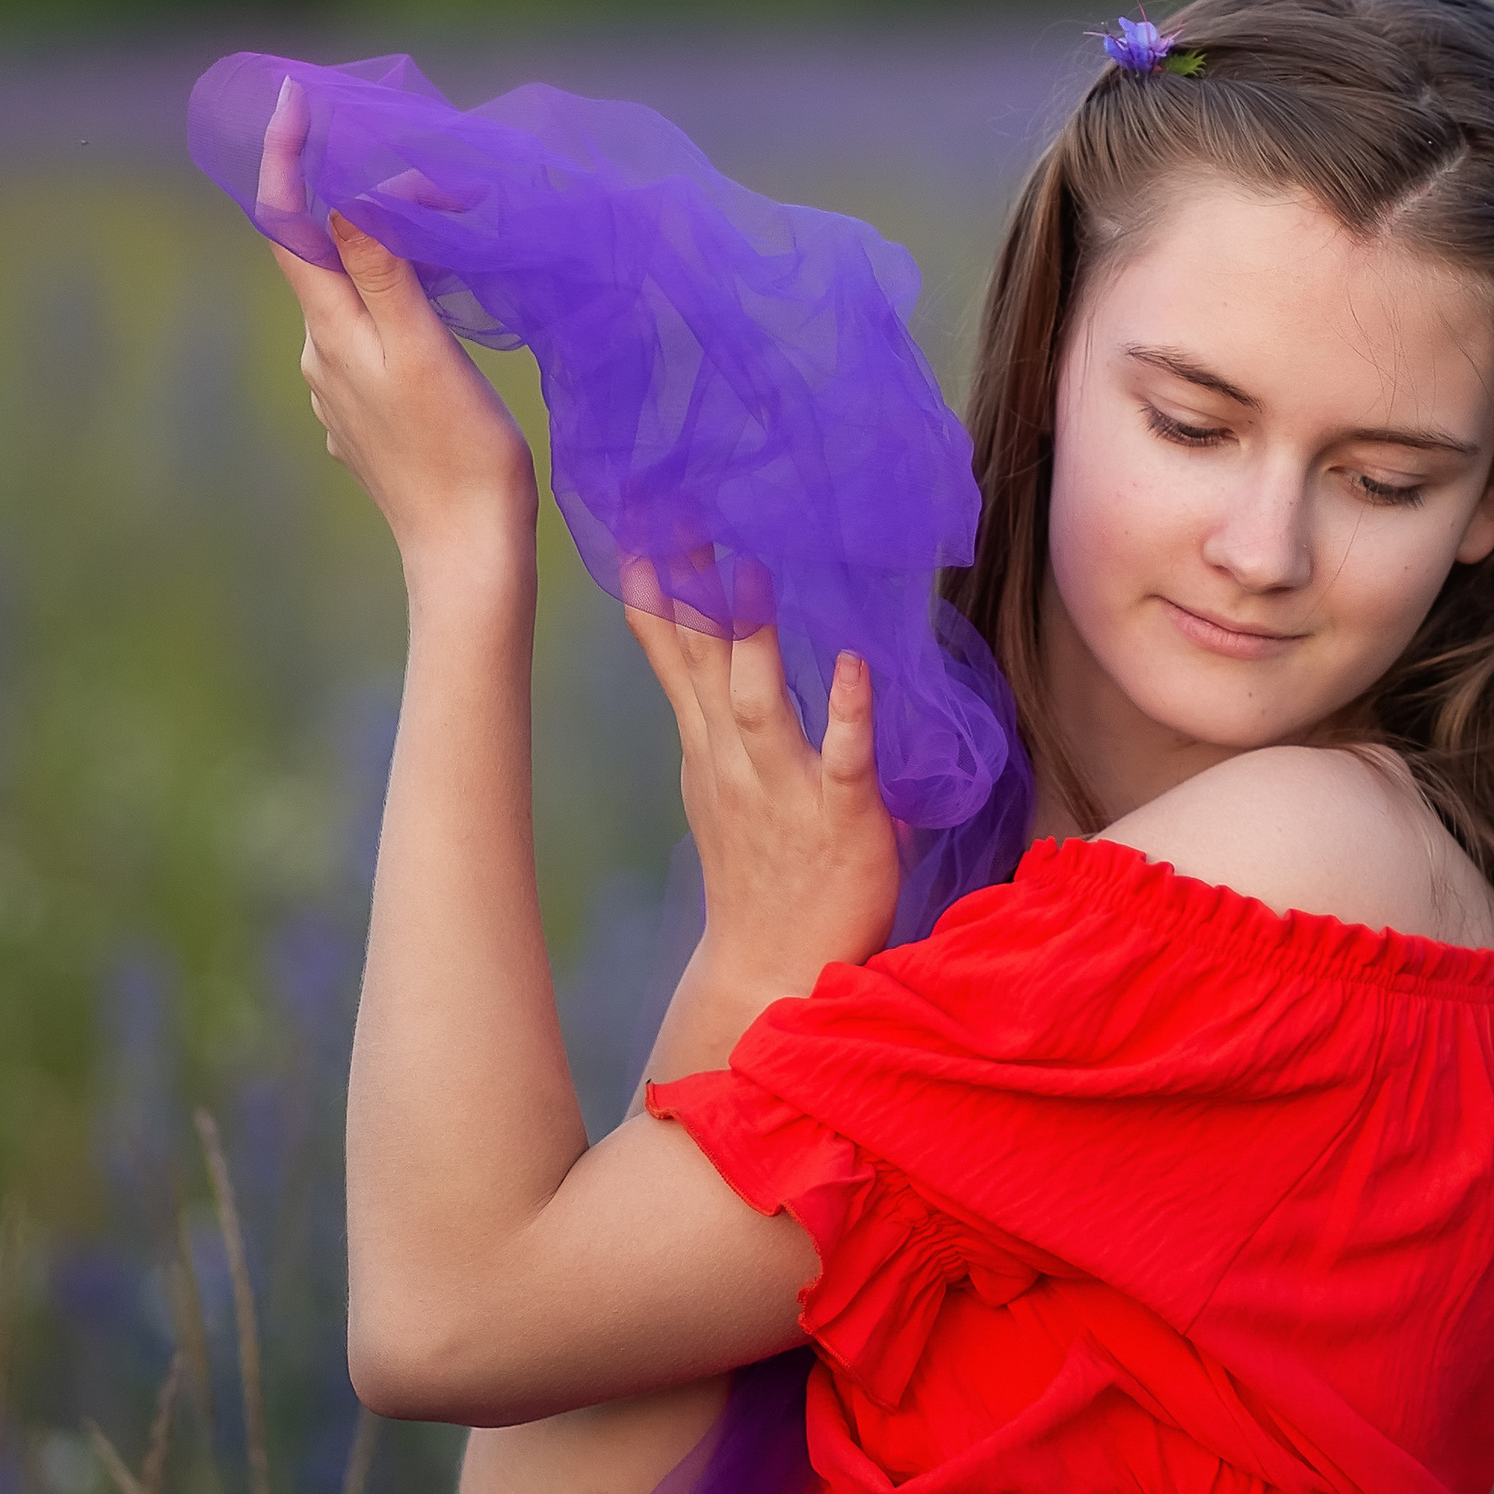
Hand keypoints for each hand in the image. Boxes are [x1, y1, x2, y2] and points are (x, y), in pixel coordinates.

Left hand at [259, 75, 534, 576]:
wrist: (468, 557)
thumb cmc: (459, 455)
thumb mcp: (423, 352)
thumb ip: (382, 270)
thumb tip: (352, 190)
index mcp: (331, 333)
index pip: (288, 222)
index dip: (286, 154)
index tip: (296, 94)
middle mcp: (322, 358)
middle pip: (321, 253)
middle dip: (356, 199)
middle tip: (421, 168)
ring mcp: (342, 394)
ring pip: (352, 298)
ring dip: (386, 256)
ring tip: (446, 235)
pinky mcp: (369, 422)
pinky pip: (375, 339)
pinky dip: (400, 306)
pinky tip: (442, 316)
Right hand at [625, 570, 901, 1024]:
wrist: (773, 969)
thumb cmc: (759, 871)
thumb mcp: (718, 781)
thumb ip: (719, 710)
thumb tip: (715, 643)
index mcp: (710, 749)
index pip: (675, 659)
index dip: (657, 598)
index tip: (639, 532)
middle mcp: (735, 762)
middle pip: (705, 666)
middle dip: (692, 597)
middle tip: (683, 523)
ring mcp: (784, 791)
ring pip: (759, 705)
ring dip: (754, 642)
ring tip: (754, 575)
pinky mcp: (842, 820)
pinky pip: (845, 759)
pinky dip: (848, 714)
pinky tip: (854, 666)